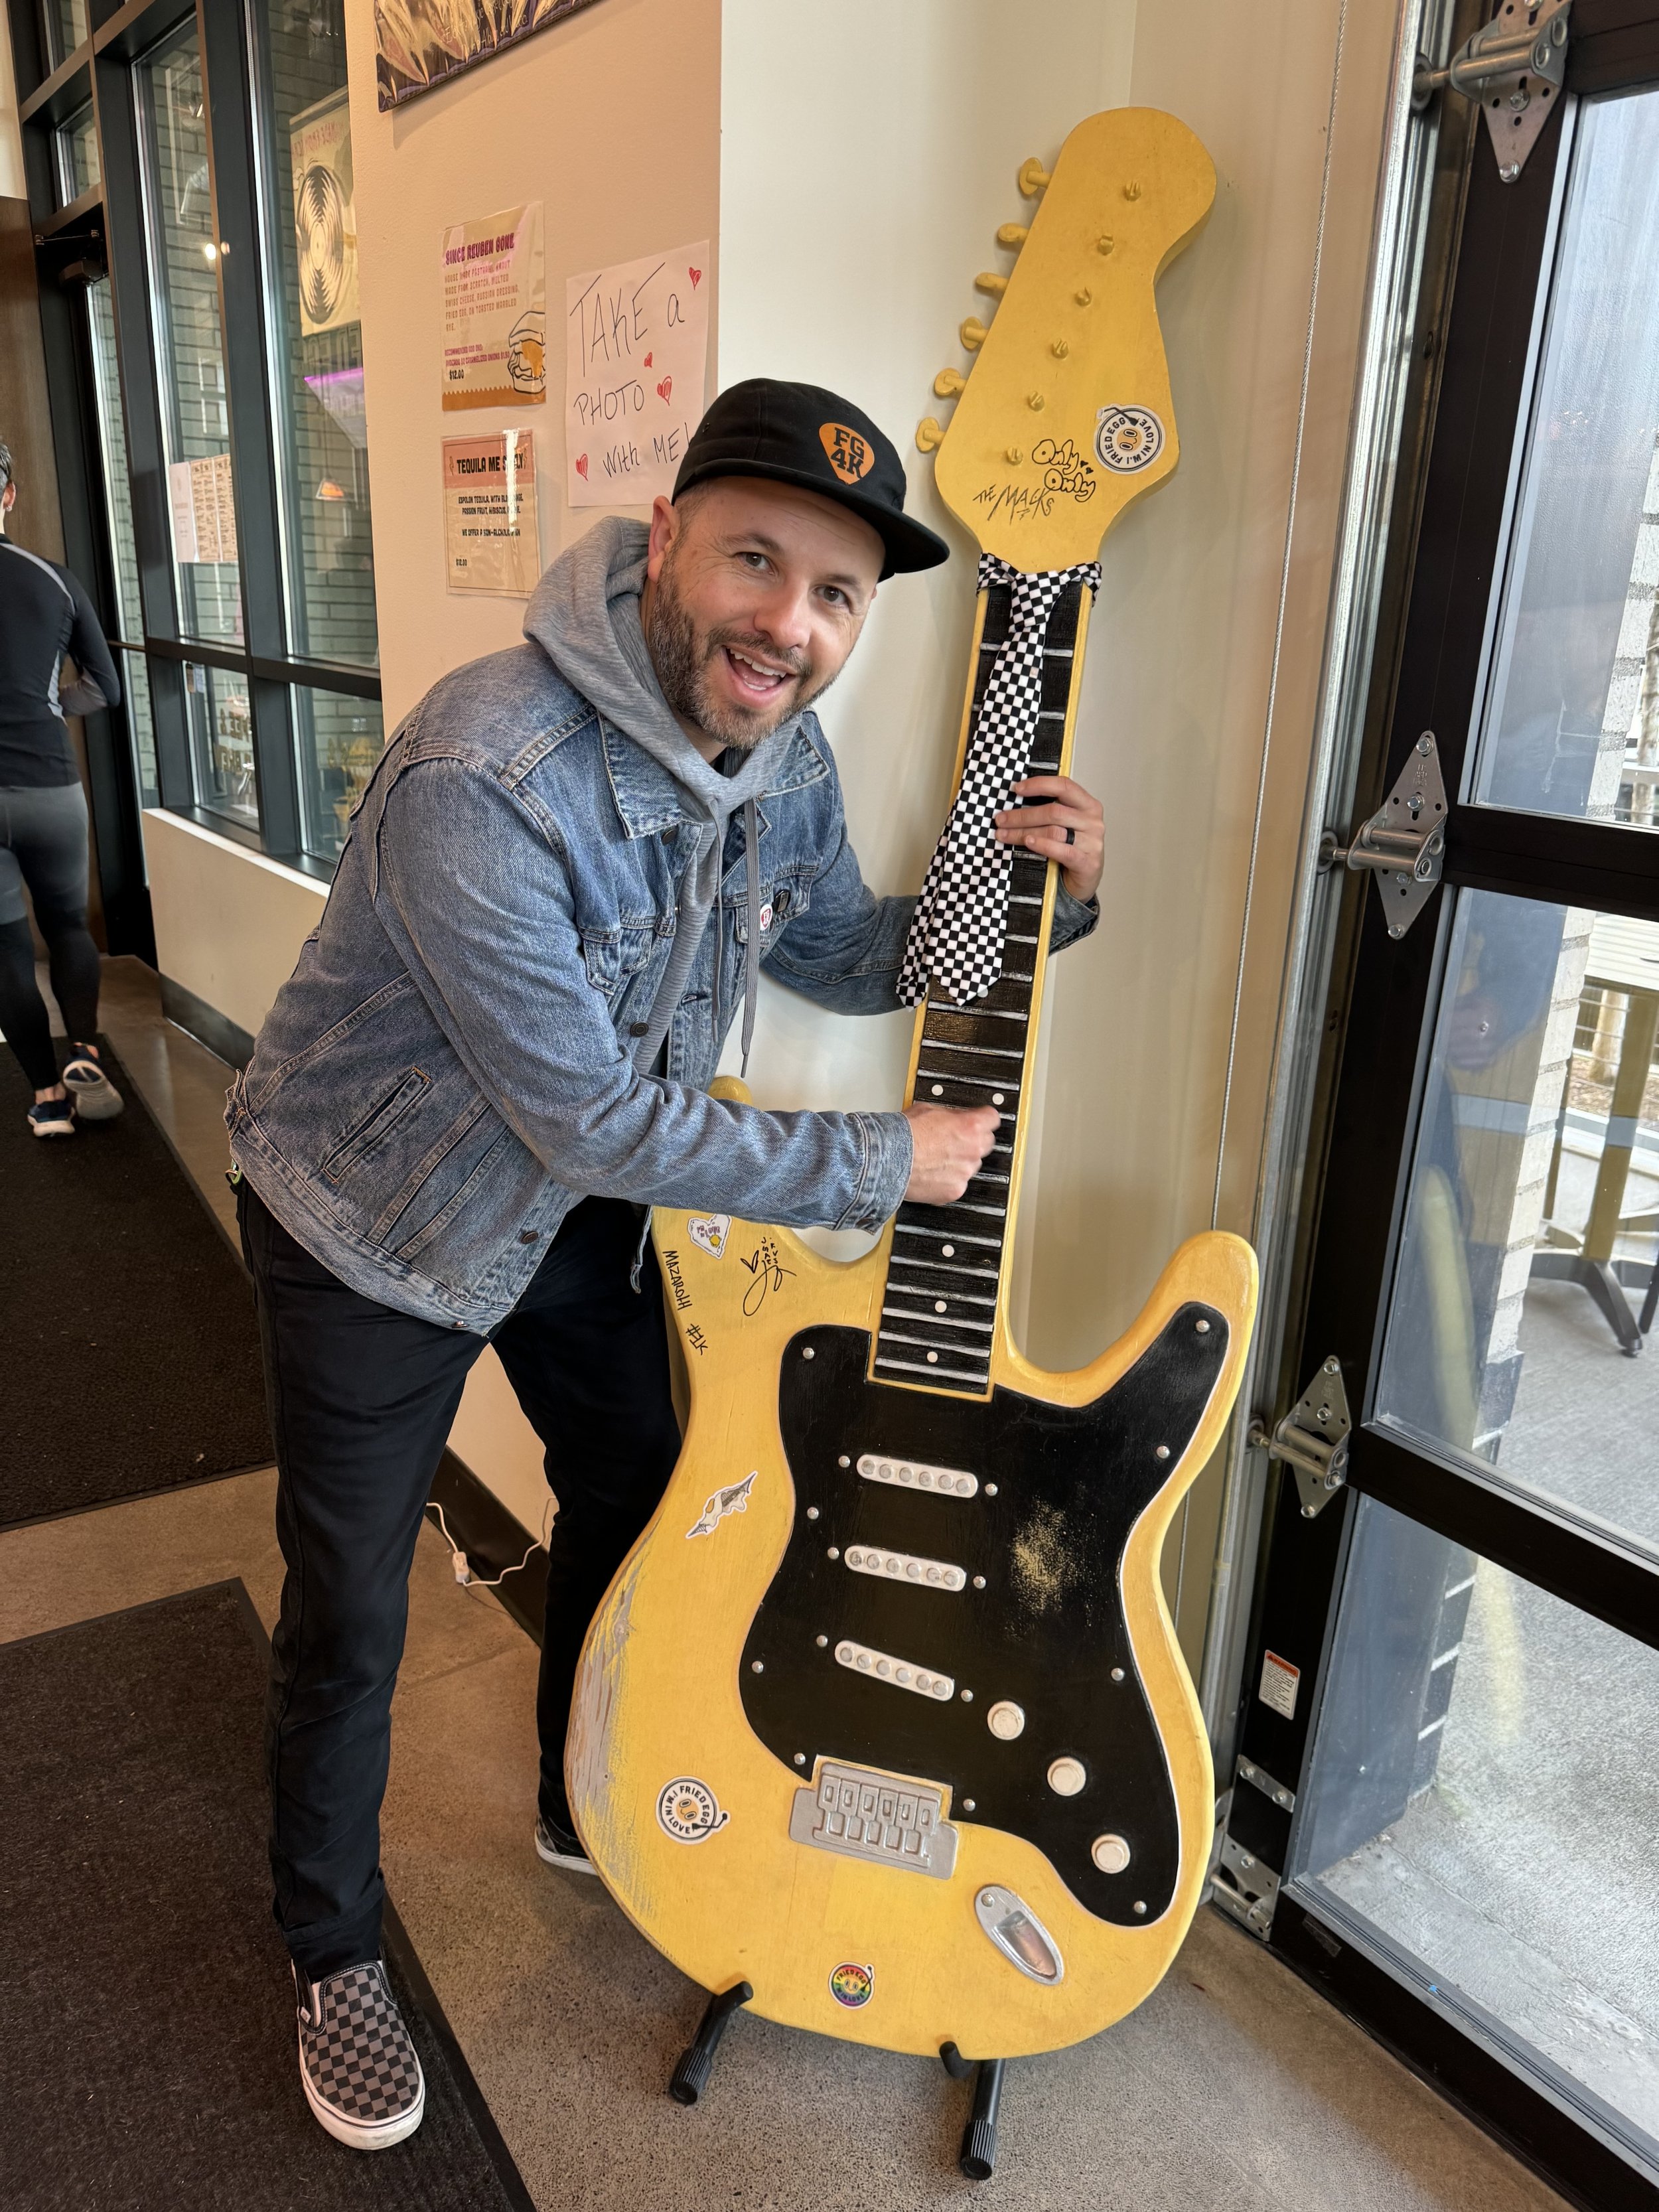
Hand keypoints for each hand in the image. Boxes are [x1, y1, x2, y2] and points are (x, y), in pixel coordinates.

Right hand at [902, 1103, 999, 1203]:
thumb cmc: (903, 1134)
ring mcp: (965, 1172)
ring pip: (971, 1165)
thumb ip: (951, 1115)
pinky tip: (932, 1173)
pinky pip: (958, 1183)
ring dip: (960, 1162)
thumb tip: (956, 1117)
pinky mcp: (955, 1190)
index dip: (983, 1119)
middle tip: (953, 1140)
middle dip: (973, 1140)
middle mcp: (973, 1150)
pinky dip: (948, 1180)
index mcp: (970, 1126)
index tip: (980, 1120)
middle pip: (986, 1143)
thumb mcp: (929, 1109)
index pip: (992, 1119)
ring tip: (936, 1158)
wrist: (886, 1158)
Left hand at [993, 774, 1103, 903]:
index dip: (1039, 784)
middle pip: (1054, 811)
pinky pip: (1063, 851)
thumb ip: (1049, 812)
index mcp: (1087, 805)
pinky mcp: (1088, 863)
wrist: (1085, 878)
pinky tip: (1029, 842)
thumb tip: (1014, 804)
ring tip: (1005, 834)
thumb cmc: (1072, 848)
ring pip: (1054, 831)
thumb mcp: (1064, 825)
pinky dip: (1043, 845)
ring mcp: (1092, 842)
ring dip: (1024, 832)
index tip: (1017, 788)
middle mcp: (1092, 821)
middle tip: (1001, 819)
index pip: (1064, 786)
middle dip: (1023, 815)